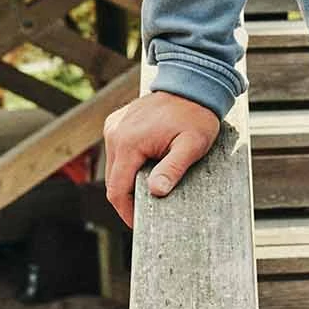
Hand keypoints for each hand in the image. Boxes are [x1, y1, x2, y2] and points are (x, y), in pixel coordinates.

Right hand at [102, 90, 220, 229]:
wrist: (192, 85)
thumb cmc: (195, 115)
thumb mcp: (191, 146)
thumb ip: (173, 169)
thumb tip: (156, 192)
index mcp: (129, 142)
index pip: (117, 190)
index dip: (126, 212)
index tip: (138, 224)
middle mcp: (115, 133)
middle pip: (113, 181)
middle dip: (129, 197)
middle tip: (152, 204)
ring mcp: (114, 126)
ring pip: (115, 167)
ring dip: (129, 179)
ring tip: (153, 180)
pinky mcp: (117, 122)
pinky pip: (118, 151)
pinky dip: (129, 162)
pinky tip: (148, 162)